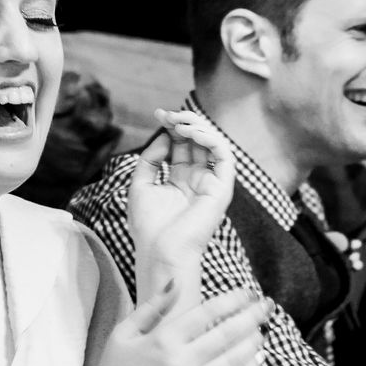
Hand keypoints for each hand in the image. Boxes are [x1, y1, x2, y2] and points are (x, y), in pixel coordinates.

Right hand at [91, 273, 267, 365]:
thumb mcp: (123, 334)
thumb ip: (152, 307)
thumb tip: (176, 281)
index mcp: (162, 339)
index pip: (207, 312)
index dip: (233, 300)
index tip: (248, 293)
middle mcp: (181, 362)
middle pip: (228, 333)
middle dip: (253, 316)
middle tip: (268, 305)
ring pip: (234, 360)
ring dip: (253, 342)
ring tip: (264, 331)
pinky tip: (257, 359)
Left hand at [126, 106, 235, 294]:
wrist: (160, 252)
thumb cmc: (149, 225)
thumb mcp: (140, 184)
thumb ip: (151, 158)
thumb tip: (165, 136)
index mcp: (179, 181)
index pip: (180, 146)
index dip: (172, 127)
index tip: (158, 114)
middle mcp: (197, 180)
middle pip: (196, 141)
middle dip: (182, 123)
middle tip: (167, 114)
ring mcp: (210, 184)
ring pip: (212, 144)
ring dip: (197, 127)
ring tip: (179, 121)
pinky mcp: (222, 189)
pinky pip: (224, 156)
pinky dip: (211, 139)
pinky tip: (192, 133)